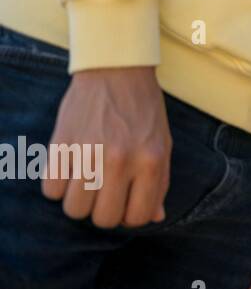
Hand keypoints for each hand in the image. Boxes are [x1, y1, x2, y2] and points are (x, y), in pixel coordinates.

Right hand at [42, 67, 171, 228]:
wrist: (116, 70)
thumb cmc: (143, 109)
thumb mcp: (163, 143)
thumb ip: (160, 182)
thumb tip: (154, 217)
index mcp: (151, 160)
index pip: (138, 217)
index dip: (130, 215)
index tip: (126, 202)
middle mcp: (120, 161)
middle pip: (103, 219)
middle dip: (103, 211)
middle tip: (105, 192)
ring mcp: (88, 153)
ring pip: (74, 209)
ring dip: (79, 201)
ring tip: (86, 181)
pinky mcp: (61, 145)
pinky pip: (51, 190)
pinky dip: (58, 185)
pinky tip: (70, 169)